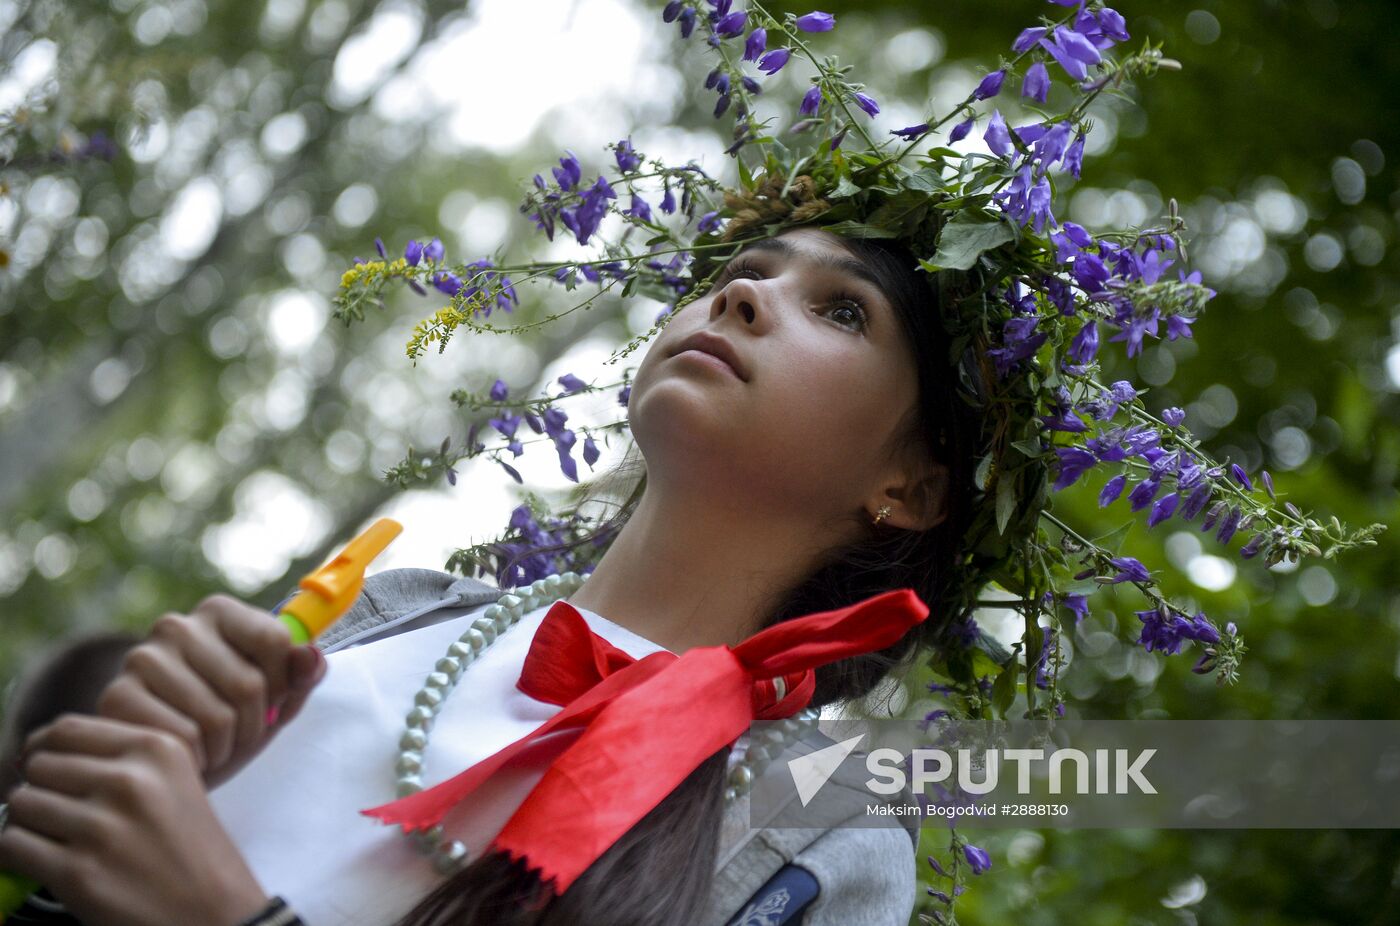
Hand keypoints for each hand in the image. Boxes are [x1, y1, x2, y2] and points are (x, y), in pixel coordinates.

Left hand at [0, 715, 271, 925]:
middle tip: (59, 813)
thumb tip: (41, 749)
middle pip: (38, 765)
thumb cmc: (192, 849)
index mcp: (156, 748)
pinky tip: (45, 863)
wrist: (214, 912)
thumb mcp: (175, 780)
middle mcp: (129, 780)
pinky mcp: (77, 873)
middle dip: (41, 788)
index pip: (67, 728)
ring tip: (55, 839)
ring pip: (21, 804)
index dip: (44, 749)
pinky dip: (17, 855)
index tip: (46, 770)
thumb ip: (121, 757)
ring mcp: (101, 826)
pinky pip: (12, 846)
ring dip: (29, 823)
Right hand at [95, 594, 326, 788]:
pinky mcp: (117, 697)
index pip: (275, 640)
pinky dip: (196, 759)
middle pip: (249, 684)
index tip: (271, 701)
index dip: (283, 684)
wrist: (162, 761)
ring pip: (217, 717)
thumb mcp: (274, 699)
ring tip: (213, 747)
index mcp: (219, 612)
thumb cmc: (227, 723)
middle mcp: (176, 625)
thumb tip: (312, 656)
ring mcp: (142, 658)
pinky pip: (183, 738)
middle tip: (238, 736)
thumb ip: (300, 675)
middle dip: (254, 726)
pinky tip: (186, 755)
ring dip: (226, 748)